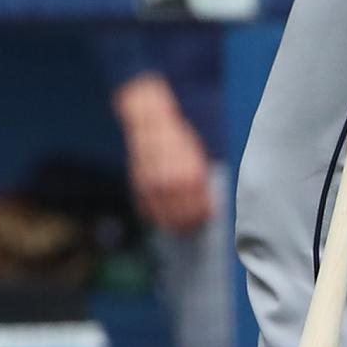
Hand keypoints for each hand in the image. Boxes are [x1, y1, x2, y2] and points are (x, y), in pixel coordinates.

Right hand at [116, 76, 213, 233]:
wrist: (150, 120)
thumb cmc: (178, 135)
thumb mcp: (198, 154)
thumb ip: (202, 179)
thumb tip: (207, 203)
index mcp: (192, 175)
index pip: (201, 210)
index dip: (204, 218)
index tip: (207, 219)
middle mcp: (172, 182)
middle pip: (183, 218)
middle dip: (189, 224)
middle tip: (193, 226)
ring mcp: (153, 185)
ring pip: (164, 217)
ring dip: (172, 223)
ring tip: (178, 225)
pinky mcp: (138, 183)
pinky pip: (146, 208)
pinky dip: (155, 214)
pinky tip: (161, 214)